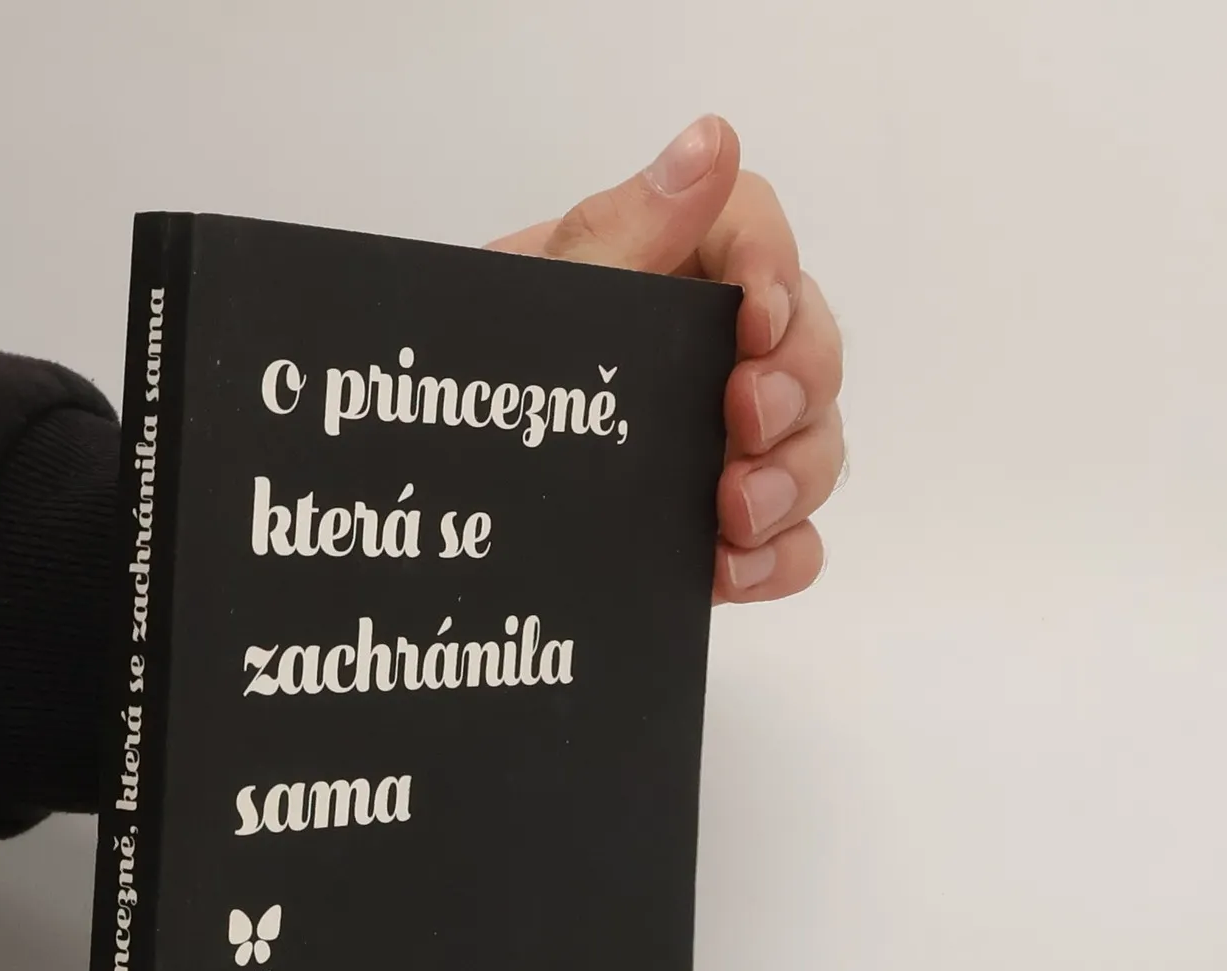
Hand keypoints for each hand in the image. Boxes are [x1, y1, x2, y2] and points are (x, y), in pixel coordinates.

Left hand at [488, 115, 843, 604]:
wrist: (416, 501)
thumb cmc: (464, 380)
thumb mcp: (531, 308)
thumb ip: (619, 232)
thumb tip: (711, 144)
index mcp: (659, 272)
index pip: (754, 234)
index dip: (775, 266)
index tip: (757, 316)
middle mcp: (702, 356)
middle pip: (809, 346)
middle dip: (796, 384)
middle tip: (748, 418)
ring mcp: (716, 449)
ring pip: (811, 449)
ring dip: (792, 479)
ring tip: (735, 511)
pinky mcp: (715, 534)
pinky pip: (787, 546)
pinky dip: (776, 560)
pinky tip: (726, 571)